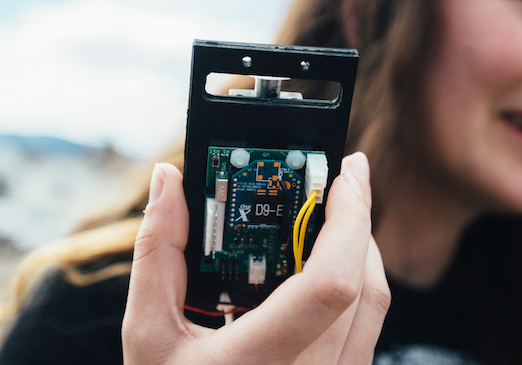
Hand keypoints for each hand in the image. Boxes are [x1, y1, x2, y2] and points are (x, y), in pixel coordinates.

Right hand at [123, 152, 389, 363]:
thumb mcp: (147, 333)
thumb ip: (157, 253)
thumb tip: (169, 180)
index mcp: (259, 364)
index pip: (332, 285)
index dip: (349, 222)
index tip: (342, 175)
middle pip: (365, 288)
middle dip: (359, 221)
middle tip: (343, 177)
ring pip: (375, 309)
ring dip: (363, 251)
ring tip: (338, 211)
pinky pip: (367, 331)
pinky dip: (358, 287)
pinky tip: (330, 264)